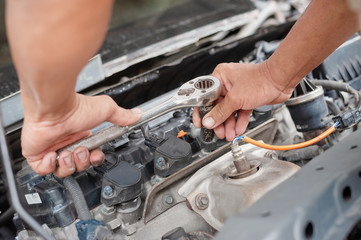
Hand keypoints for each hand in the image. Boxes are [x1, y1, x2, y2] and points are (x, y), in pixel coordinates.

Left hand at [21, 94, 141, 177]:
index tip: (96, 155)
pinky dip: (49, 165)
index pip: (91, 157)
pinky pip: (44, 170)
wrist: (54, 108)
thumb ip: (121, 115)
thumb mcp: (106, 110)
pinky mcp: (37, 155)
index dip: (95, 159)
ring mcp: (51, 149)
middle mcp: (67, 143)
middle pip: (78, 166)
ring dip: (68, 163)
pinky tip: (53, 153)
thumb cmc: (75, 108)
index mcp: (81, 136)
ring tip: (67, 152)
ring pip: (63, 171)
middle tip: (81, 151)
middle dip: (82, 161)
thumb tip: (136, 115)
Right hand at [193, 61, 293, 140]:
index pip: (205, 97)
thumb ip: (220, 112)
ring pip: (228, 112)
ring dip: (229, 124)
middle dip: (219, 121)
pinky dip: (238, 122)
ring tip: (229, 135)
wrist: (280, 81)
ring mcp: (237, 92)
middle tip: (218, 132)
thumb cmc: (260, 80)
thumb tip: (208, 122)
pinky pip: (239, 113)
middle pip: (217, 106)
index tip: (200, 123)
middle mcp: (227, 84)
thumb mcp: (235, 99)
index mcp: (219, 77)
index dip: (203, 111)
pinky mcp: (246, 99)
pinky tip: (238, 130)